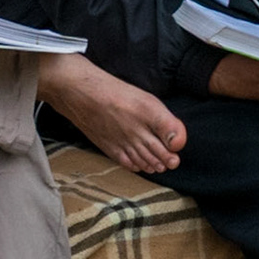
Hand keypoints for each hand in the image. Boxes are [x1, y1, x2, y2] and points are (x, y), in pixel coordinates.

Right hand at [37, 53, 186, 173]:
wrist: (80, 92)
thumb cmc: (113, 91)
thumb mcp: (145, 99)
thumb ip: (164, 121)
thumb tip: (178, 141)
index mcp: (150, 112)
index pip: (174, 135)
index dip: (178, 143)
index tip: (177, 146)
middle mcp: (138, 129)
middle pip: (160, 153)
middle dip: (168, 160)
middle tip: (172, 163)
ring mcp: (123, 141)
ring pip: (145, 160)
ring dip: (154, 165)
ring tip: (159, 166)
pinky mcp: (110, 147)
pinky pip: (127, 162)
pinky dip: (136, 166)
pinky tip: (140, 166)